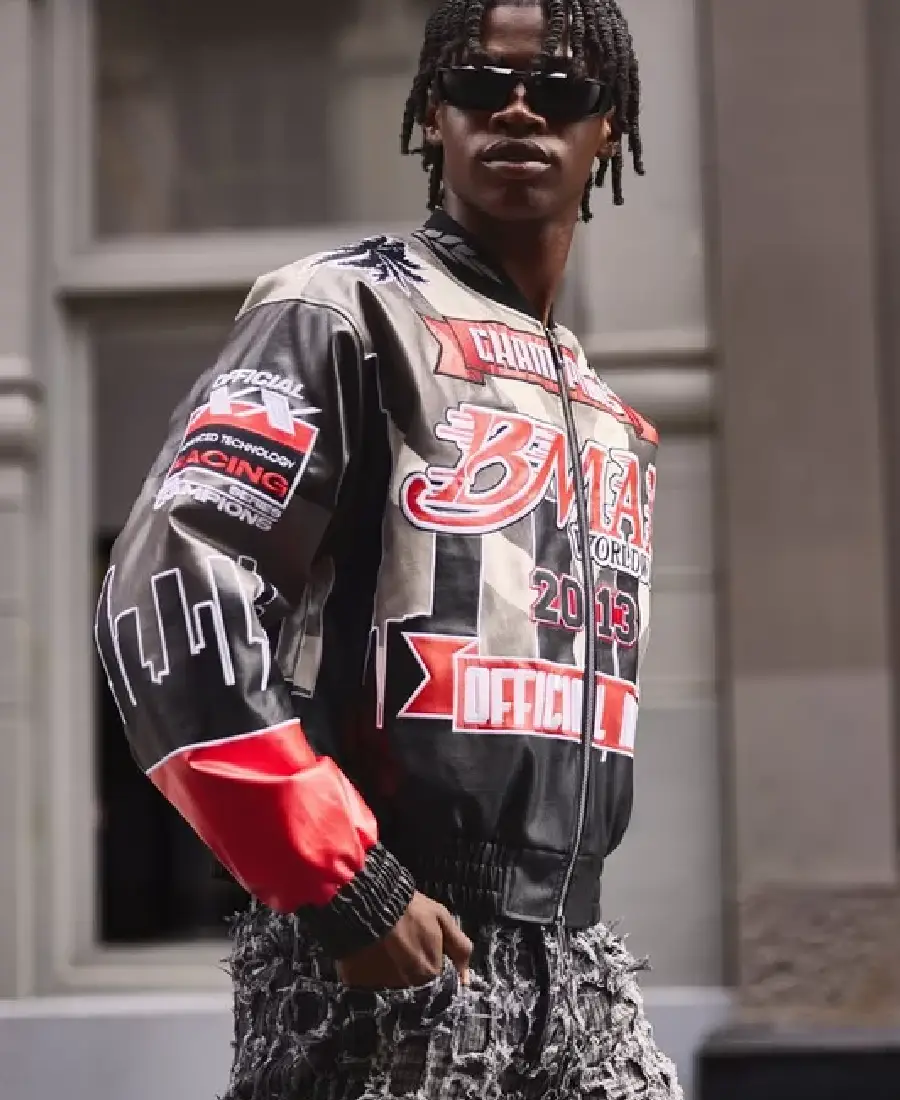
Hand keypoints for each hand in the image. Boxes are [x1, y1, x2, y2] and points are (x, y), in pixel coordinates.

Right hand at [335, 891, 471, 989]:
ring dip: (392, 971)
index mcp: (429, 973)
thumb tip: (466, 979)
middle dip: (411, 968)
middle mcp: (408, 987)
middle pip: (414, 984)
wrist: (369, 900)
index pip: (436, 979)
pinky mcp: (360, 984)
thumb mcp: (442, 919)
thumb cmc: (410, 909)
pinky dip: (372, 972)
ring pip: (393, 985)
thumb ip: (459, 948)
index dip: (430, 960)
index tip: (422, 946)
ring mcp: (383, 987)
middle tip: (403, 946)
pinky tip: (371, 954)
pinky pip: (370, 984)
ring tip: (387, 948)